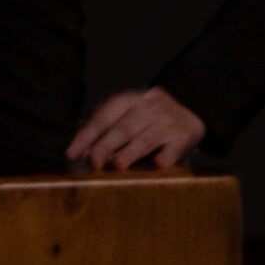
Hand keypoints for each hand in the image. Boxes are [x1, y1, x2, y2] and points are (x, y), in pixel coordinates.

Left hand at [65, 85, 206, 171]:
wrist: (193, 106)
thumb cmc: (150, 118)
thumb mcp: (129, 115)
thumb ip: (107, 131)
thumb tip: (84, 154)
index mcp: (129, 100)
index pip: (103, 117)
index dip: (86, 136)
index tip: (71, 154)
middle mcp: (148, 107)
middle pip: (123, 128)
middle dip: (106, 145)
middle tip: (94, 162)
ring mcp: (168, 121)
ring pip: (146, 138)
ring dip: (131, 152)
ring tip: (118, 164)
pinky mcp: (185, 135)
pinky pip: (174, 147)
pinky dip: (167, 155)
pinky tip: (159, 164)